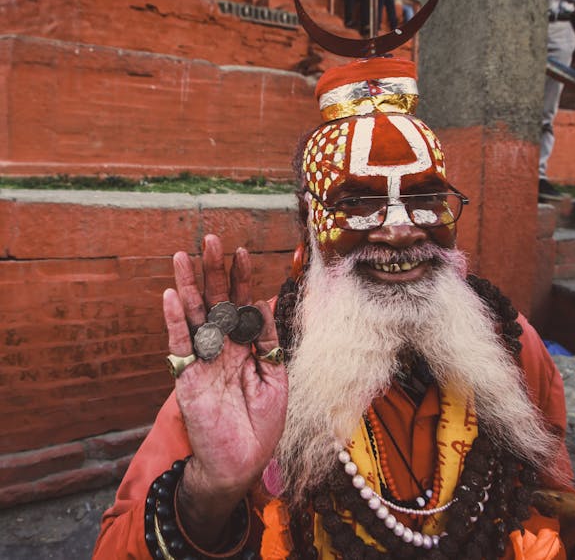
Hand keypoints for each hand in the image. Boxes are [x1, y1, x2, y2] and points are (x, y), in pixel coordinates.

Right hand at [163, 234, 287, 546]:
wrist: (242, 461)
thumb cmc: (261, 422)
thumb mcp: (276, 377)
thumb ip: (268, 341)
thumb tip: (263, 301)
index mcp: (244, 346)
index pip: (241, 303)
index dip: (241, 278)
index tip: (243, 251)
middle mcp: (222, 346)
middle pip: (215, 301)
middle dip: (213, 270)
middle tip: (211, 238)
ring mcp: (202, 359)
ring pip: (193, 315)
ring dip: (189, 285)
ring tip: (184, 256)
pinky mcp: (186, 376)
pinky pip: (179, 344)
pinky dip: (175, 319)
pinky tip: (172, 294)